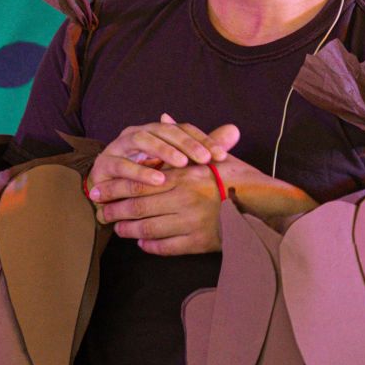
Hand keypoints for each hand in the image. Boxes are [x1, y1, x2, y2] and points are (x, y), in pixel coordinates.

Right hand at [85, 115, 239, 205]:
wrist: (108, 197)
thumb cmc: (145, 178)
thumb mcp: (175, 168)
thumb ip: (202, 150)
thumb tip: (235, 131)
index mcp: (156, 132)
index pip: (183, 128)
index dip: (203, 139)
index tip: (222, 156)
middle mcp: (138, 133)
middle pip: (164, 130)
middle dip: (186, 143)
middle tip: (205, 158)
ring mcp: (119, 146)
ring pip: (142, 139)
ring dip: (163, 151)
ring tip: (182, 164)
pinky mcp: (105, 163)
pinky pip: (123, 164)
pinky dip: (140, 172)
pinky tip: (158, 180)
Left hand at [97, 121, 317, 253]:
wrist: (266, 206)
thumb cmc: (240, 177)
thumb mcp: (213, 153)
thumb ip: (184, 139)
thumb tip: (164, 117)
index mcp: (184, 176)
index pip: (139, 182)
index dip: (115, 187)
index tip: (98, 189)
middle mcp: (183, 199)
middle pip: (137, 206)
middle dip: (114, 209)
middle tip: (100, 211)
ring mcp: (189, 223)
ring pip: (147, 228)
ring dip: (127, 229)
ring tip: (117, 227)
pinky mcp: (198, 244)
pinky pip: (165, 247)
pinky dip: (149, 245)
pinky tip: (141, 242)